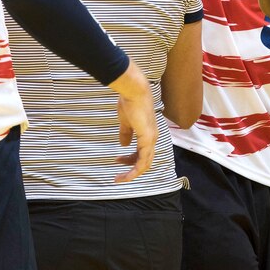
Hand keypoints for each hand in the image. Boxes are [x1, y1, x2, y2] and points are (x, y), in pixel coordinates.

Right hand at [109, 62, 157, 182]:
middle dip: (131, 169)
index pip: (142, 153)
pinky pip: (143, 160)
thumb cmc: (130, 103)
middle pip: (145, 161)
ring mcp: (151, 139)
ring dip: (133, 173)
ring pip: (145, 163)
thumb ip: (126, 133)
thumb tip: (124, 145)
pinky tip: (127, 173)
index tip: (117, 160)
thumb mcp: (126, 122)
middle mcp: (152, 138)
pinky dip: (135, 169)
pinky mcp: (147, 138)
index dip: (130, 159)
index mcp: (148, 134)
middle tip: (119, 173)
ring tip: (120, 178)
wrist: (134, 92)